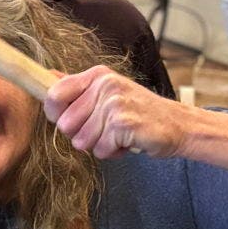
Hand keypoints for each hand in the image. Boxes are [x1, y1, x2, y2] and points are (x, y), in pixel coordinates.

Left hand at [44, 65, 194, 159]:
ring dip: (99, 145)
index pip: (53, 95)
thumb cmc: (139, 112)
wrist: (179, 125)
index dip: (58, 115)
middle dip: (82, 135)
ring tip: (119, 134)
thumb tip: (47, 76)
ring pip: (81, 141)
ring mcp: (115, 104)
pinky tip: (128, 141)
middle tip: (107, 128)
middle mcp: (105, 85)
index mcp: (97, 75)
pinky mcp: (123, 124)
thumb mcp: (108, 92)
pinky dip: (113, 152)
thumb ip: (78, 86)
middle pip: (65, 125)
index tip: (76, 119)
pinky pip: (100, 150)